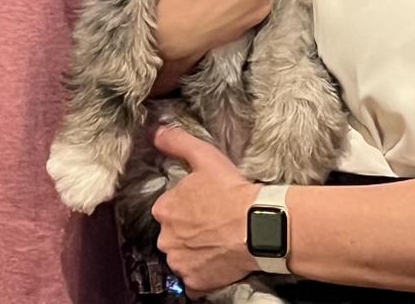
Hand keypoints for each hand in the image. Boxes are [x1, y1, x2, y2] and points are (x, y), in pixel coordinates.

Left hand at [152, 125, 258, 293]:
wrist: (257, 225)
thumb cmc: (231, 191)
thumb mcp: (204, 156)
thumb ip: (177, 142)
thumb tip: (156, 132)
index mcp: (164, 209)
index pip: (168, 208)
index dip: (185, 205)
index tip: (202, 204)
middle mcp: (166, 238)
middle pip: (172, 234)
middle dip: (187, 230)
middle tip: (211, 223)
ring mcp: (180, 263)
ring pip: (181, 257)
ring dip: (193, 252)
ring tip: (216, 241)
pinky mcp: (195, 283)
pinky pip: (193, 281)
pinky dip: (201, 274)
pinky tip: (216, 260)